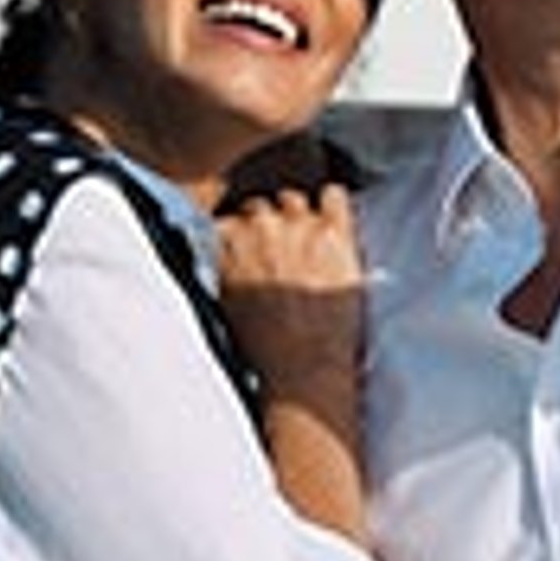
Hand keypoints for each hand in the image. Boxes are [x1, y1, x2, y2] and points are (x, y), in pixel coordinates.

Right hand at [213, 174, 366, 407]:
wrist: (304, 365)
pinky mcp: (335, 234)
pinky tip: (333, 222)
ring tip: (307, 243)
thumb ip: (225, 263)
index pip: (231, 219)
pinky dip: (333, 204)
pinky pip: (334, 195)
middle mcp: (262, 227)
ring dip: (299, 216)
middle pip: (262, 206)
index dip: (243, 235)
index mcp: (230, 242)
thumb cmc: (264, 344)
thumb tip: (229, 250)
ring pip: (294, 198)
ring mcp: (300, 227)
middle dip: (270, 224)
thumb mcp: (224, 300)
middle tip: (281, 250)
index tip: (251, 248)